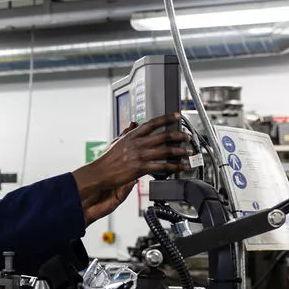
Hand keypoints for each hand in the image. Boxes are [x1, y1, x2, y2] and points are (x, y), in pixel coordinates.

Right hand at [73, 112, 190, 223]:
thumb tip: (133, 124)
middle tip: (187, 136)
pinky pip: (163, 166)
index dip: (166, 118)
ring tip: (189, 152)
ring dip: (180, 151)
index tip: (177, 115)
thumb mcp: (116, 141)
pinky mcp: (141, 168)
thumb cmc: (107, 159)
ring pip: (166, 151)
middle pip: (164, 136)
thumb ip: (127, 132)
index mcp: (132, 135)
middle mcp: (138, 143)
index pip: (153, 123)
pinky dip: (175, 166)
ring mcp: (141, 156)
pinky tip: (182, 167)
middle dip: (179, 135)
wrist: (100, 173)